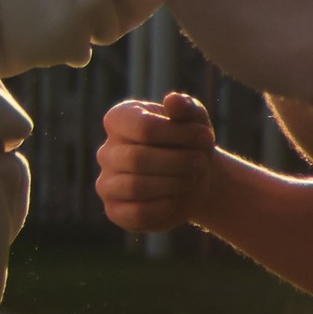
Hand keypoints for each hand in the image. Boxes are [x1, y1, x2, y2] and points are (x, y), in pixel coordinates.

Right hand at [96, 91, 217, 235]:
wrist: (195, 176)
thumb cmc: (190, 142)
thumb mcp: (194, 120)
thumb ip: (185, 108)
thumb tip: (173, 100)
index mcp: (119, 120)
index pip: (144, 127)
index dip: (179, 135)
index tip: (206, 137)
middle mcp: (106, 151)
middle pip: (137, 159)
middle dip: (178, 162)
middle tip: (201, 162)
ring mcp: (106, 183)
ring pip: (135, 187)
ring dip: (173, 183)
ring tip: (192, 178)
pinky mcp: (115, 211)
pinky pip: (137, 213)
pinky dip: (164, 207)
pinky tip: (177, 198)